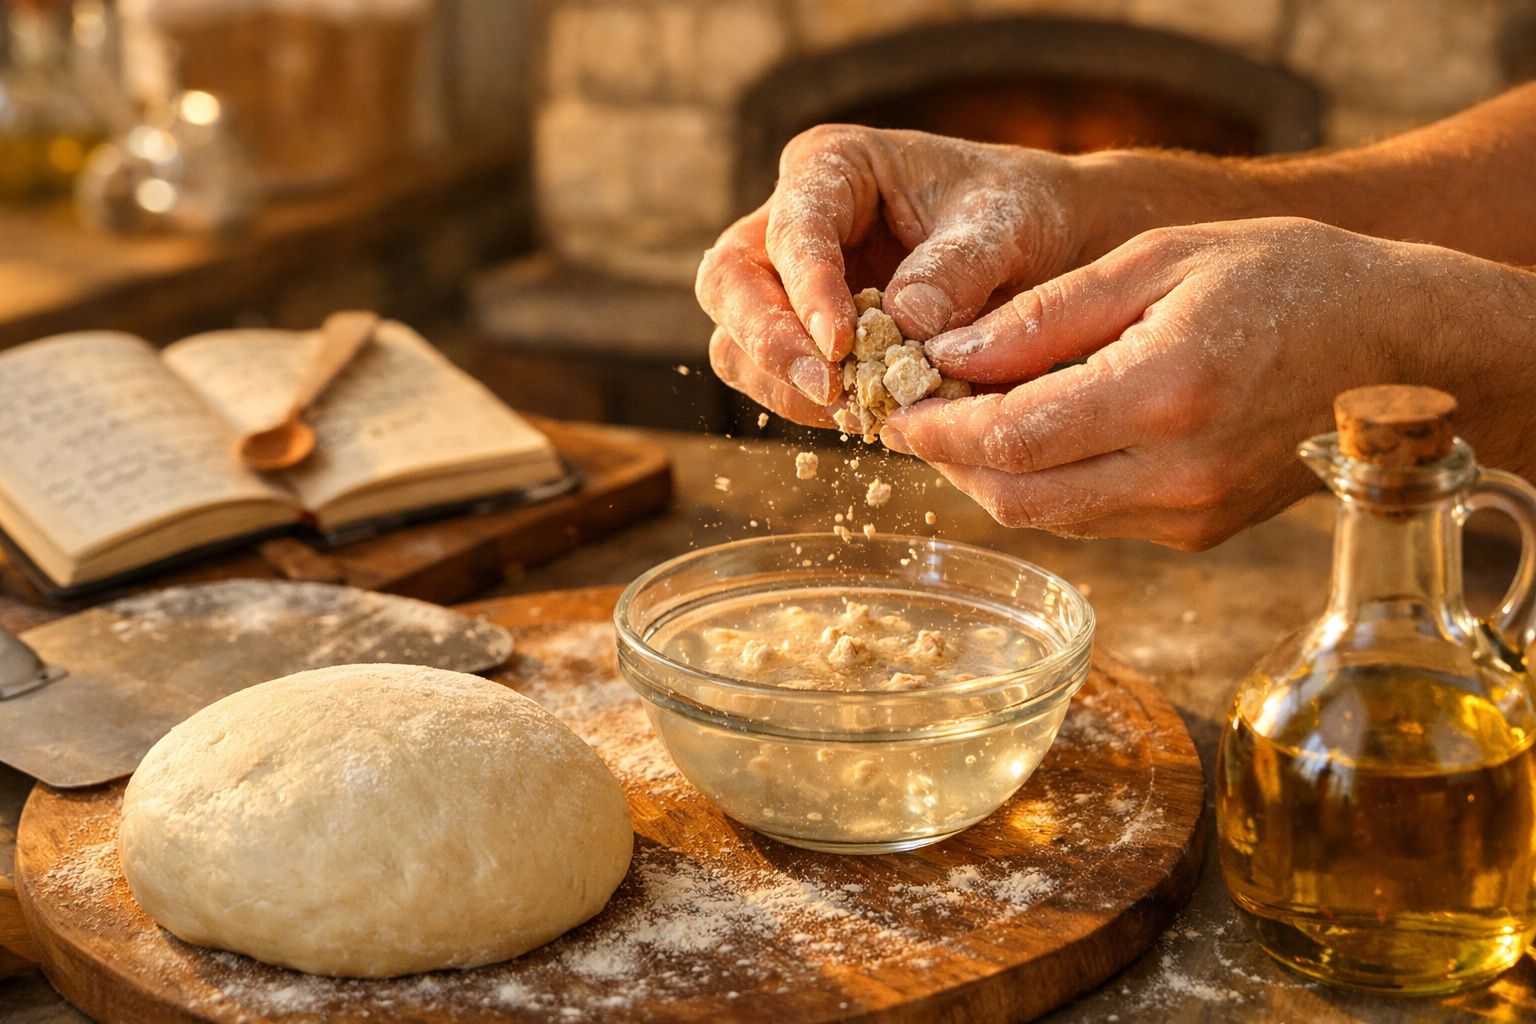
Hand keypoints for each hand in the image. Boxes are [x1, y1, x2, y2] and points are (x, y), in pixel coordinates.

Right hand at [698, 126, 1080, 420]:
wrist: (1043, 244)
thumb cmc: (1021, 212)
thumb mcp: (1005, 225)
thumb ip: (958, 266)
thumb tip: (905, 320)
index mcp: (831, 166)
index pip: (792, 230)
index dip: (807, 290)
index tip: (841, 345)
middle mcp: (791, 220)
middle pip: (729, 283)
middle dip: (769, 342)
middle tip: (829, 390)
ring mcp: (789, 283)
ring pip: (736, 340)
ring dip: (784, 385)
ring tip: (858, 412)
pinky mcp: (804, 337)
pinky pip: (777, 380)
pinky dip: (811, 406)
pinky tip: (868, 417)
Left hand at [881, 218, 1451, 549]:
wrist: (1400, 347)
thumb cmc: (1286, 278)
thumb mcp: (1160, 260)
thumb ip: (1047, 315)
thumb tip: (950, 352)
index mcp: (1165, 394)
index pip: (1010, 438)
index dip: (934, 428)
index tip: (889, 404)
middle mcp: (1176, 474)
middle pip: (1014, 497)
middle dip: (948, 458)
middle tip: (914, 410)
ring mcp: (1189, 516)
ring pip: (1047, 517)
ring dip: (991, 473)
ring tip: (965, 415)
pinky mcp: (1196, 533)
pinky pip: (1090, 519)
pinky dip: (1045, 483)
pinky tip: (1036, 434)